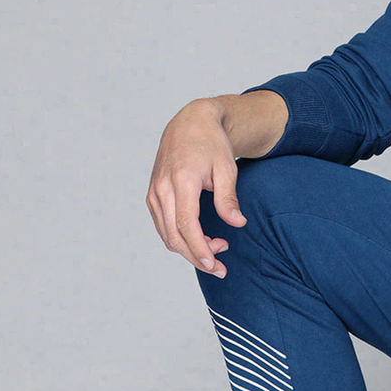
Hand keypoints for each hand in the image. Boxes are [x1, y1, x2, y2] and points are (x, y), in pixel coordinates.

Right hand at [146, 98, 247, 277]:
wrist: (191, 123)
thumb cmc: (212, 143)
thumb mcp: (227, 168)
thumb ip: (228, 198)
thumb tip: (237, 223)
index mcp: (181, 180)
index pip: (186, 224)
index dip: (199, 248)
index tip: (214, 264)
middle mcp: (162, 189)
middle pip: (174, 236)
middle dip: (196, 256)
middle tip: (220, 267)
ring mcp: (154, 193)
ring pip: (166, 234)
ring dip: (189, 249)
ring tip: (218, 247)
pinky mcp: (153, 195)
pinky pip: (163, 225)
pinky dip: (179, 238)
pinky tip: (201, 238)